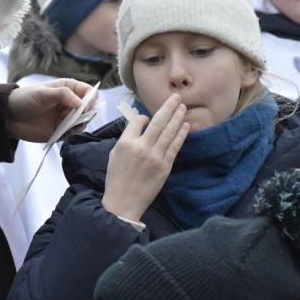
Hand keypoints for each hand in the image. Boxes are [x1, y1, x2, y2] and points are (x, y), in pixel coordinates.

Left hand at [6, 78, 92, 141]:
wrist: (9, 117)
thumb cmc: (26, 99)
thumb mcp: (43, 93)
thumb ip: (63, 95)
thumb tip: (81, 103)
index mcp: (68, 88)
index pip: (89, 92)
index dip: (91, 100)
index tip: (84, 108)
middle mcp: (70, 102)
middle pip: (89, 109)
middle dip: (84, 115)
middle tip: (72, 118)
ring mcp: (66, 117)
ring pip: (83, 122)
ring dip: (78, 125)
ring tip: (64, 125)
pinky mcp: (62, 130)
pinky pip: (74, 133)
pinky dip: (71, 134)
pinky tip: (62, 132)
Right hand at [101, 95, 188, 222]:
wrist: (123, 202)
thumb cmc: (116, 178)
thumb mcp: (114, 154)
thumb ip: (127, 138)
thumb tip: (141, 127)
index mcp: (126, 143)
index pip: (138, 121)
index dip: (143, 117)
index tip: (147, 119)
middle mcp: (142, 147)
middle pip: (158, 122)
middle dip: (168, 107)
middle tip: (177, 97)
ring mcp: (155, 157)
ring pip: (169, 132)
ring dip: (177, 118)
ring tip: (183, 107)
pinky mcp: (165, 167)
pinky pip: (175, 147)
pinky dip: (181, 135)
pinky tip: (186, 125)